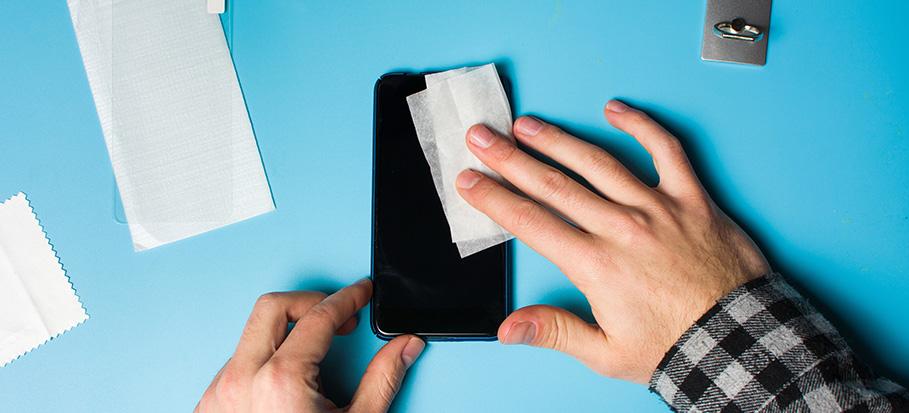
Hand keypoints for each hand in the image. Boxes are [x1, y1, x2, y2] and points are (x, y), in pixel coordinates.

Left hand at [195, 279, 424, 412]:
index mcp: (282, 379)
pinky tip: (288, 383)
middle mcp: (243, 378)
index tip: (362, 293)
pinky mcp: (208, 406)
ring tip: (316, 358)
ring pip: (251, 335)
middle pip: (273, 306)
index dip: (348, 298)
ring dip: (285, 334)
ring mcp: (220, 392)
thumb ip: (383, 379)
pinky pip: (236, 364)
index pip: (319, 315)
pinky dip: (264, 360)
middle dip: (310, 302)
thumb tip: (404, 348)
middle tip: (338, 317)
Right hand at [456, 100, 769, 382]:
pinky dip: (640, 126)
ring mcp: (657, 208)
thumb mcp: (607, 354)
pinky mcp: (692, 199)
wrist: (738, 342)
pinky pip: (666, 151)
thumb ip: (555, 331)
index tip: (468, 179)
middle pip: (554, 185)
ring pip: (598, 163)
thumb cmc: (674, 347)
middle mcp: (621, 229)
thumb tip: (507, 327)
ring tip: (526, 125)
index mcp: (596, 266)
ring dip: (557, 140)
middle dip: (510, 158)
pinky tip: (614, 109)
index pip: (530, 222)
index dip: (494, 198)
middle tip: (481, 137)